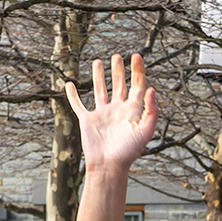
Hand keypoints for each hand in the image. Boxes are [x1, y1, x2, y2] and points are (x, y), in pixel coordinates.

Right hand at [64, 53, 157, 174]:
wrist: (109, 165)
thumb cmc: (128, 151)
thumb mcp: (145, 131)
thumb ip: (151, 111)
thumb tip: (151, 89)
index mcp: (132, 111)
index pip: (137, 86)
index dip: (138, 71)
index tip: (137, 55)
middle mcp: (117, 110)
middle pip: (119, 85)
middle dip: (119, 71)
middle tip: (118, 56)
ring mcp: (102, 114)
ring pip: (100, 90)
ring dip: (99, 76)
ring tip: (98, 61)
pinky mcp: (88, 120)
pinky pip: (78, 104)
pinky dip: (73, 95)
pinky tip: (70, 84)